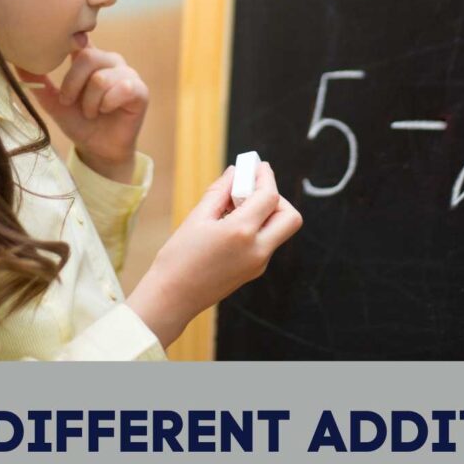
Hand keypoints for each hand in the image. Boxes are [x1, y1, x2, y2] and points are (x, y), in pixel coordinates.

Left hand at [16, 37, 148, 182]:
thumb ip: (38, 82)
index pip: (79, 39)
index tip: (54, 51)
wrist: (99, 150)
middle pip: (88, 57)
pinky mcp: (140, 91)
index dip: (69, 42)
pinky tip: (107, 111)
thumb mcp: (54, 102)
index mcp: (90, 58)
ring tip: (91, 113)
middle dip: (72, 85)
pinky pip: (122, 88)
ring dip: (90, 102)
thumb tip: (15, 63)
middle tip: (69, 102)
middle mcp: (110, 61)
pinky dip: (108, 103)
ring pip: (101, 78)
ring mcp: (128, 74)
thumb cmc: (79, 123)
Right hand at [126, 161, 302, 347]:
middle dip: (276, 198)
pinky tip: (232, 225)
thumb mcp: (197, 218)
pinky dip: (257, 227)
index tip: (257, 166)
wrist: (173, 297)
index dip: (265, 177)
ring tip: (235, 208)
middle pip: (290, 216)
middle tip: (252, 190)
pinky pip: (267, 242)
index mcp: (241, 233)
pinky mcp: (255, 271)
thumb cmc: (179, 258)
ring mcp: (259, 263)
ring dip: (267, 213)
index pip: (269, 196)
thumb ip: (220, 192)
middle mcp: (258, 250)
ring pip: (280, 230)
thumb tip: (235, 172)